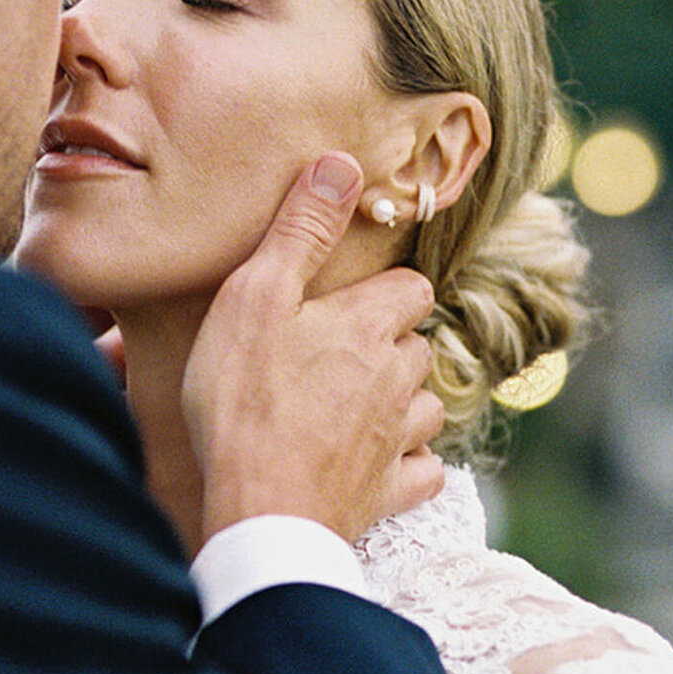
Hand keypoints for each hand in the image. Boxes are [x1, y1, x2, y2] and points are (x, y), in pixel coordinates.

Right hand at [183, 154, 444, 546]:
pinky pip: (424, 473)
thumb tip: (342, 165)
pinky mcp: (389, 493)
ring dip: (406, 402)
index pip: (411, 288)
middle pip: (419, 347)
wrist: (260, 508)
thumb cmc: (244, 402)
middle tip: (344, 351)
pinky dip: (412, 465)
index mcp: (368, 325)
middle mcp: (397, 378)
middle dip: (392, 345)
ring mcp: (398, 439)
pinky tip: (387, 462)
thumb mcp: (255, 299)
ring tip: (365, 403)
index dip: (387, 290)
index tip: (355, 296)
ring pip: (428, 407)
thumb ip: (300, 232)